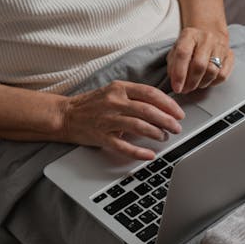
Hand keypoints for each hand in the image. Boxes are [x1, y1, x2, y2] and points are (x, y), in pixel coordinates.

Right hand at [59, 81, 183, 159]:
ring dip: (155, 132)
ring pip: (138, 126)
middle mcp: (113, 102)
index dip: (168, 104)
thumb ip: (134, 96)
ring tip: (164, 137)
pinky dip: (139, 152)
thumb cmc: (92, 104)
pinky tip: (150, 155)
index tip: (179, 113)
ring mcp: (106, 119)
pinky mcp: (101, 136)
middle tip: (177, 127)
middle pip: (147, 110)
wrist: (65, 115)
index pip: (149, 93)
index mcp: (119, 88)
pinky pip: (123, 146)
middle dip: (166, 120)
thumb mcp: (113, 92)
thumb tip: (162, 106)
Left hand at [167, 26, 233, 93]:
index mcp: (190, 34)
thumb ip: (173, 64)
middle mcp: (206, 38)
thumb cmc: (190, 44)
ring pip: (212, 72)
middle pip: (199, 65)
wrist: (208, 31)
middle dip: (191, 82)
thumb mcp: (176, 49)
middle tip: (185, 89)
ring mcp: (220, 46)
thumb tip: (176, 82)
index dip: (179, 74)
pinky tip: (207, 81)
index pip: (183, 54)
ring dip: (202, 83)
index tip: (177, 88)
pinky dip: (213, 82)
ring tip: (195, 84)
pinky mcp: (230, 55)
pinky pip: (223, 75)